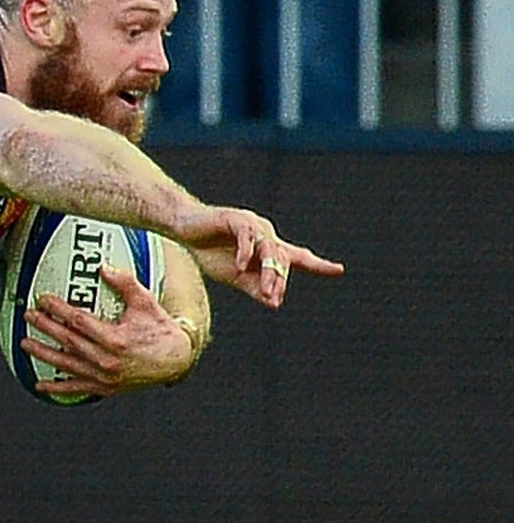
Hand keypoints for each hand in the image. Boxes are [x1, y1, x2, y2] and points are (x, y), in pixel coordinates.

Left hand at [23, 268, 195, 398]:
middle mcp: (107, 361)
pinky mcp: (106, 388)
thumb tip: (103, 268)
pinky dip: (58, 388)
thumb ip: (125, 283)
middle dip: (45, 327)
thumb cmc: (160, 330)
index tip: (43, 299)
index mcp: (115, 339)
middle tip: (28, 315)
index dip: (58, 309)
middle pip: (67, 341)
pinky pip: (77, 389)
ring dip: (43, 354)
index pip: (78, 321)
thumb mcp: (146, 303)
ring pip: (66, 365)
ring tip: (25, 344)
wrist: (177, 361)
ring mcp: (105, 377)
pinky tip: (41, 385)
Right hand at [171, 204, 343, 307]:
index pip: (297, 256)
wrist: (184, 229)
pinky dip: (245, 253)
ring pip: (269, 248)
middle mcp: (266, 234)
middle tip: (275, 299)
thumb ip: (254, 288)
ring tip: (266, 289)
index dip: (317, 264)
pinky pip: (247, 237)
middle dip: (279, 280)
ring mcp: (252, 225)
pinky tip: (239, 266)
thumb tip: (276, 303)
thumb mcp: (234, 276)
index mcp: (268, 247)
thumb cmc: (210, 251)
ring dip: (268, 271)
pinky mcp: (235, 219)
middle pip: (282, 258)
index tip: (338, 270)